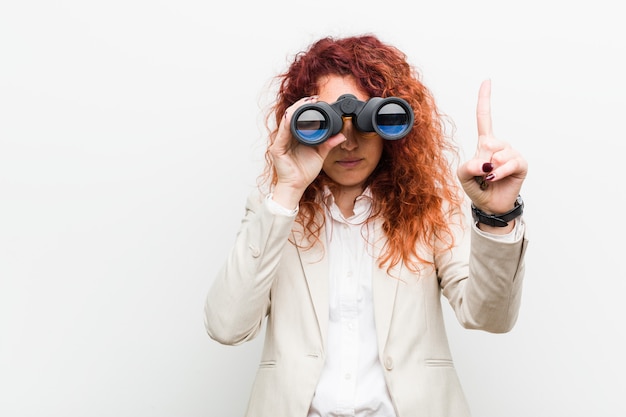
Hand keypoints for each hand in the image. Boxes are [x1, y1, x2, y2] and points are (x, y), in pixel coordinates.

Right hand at [269, 96, 345, 208]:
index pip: (298, 117)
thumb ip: (329, 144)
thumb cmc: (305, 172)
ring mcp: (280, 142)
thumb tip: (341, 135)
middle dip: (301, 105)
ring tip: (304, 103)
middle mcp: (286, 137)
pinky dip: (286, 125)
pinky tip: (291, 117)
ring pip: (286, 121)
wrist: (296, 186)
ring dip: (295, 110)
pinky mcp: (277, 149)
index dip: (306, 107)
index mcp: (295, 137)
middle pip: (291, 115)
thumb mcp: (320, 154)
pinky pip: (282, 134)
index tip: (316, 99)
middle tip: (313, 98)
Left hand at [457, 80, 527, 215]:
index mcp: (484, 143)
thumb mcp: (462, 175)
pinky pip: (508, 164)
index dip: (485, 99)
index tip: (487, 81)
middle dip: (481, 160)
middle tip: (482, 173)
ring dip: (490, 169)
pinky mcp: (520, 164)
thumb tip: (485, 163)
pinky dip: (499, 173)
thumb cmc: (476, 186)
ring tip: (489, 178)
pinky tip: (494, 179)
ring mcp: (511, 153)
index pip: (484, 117)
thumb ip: (467, 166)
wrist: (490, 205)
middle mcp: (499, 145)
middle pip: (487, 142)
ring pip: (498, 154)